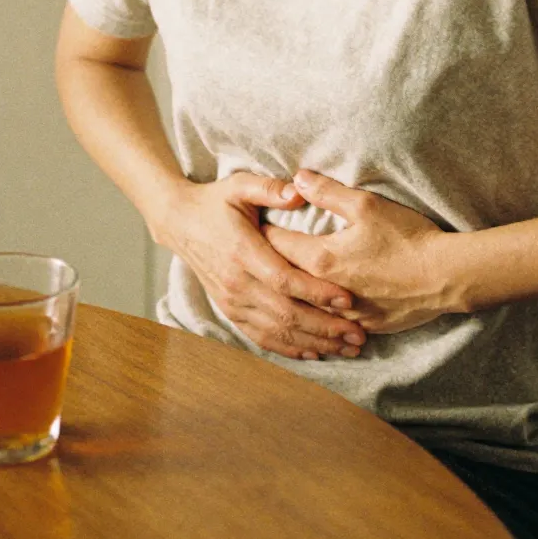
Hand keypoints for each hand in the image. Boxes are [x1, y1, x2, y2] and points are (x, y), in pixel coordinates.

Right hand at [162, 172, 367, 360]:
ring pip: (277, 330)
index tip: (347, 299)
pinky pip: (261, 336)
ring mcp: (232, 301)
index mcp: (242, 251)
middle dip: (325, 327)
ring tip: (347, 348)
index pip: (285, 279)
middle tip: (358, 334)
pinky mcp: (229, 310)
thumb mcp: (239, 185)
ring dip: (313, 342)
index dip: (317, 292)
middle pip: (286, 313)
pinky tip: (314, 353)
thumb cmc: (215, 201)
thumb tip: (300, 189)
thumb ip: (269, 187)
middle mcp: (236, 282)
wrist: (179, 223)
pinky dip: (289, 348)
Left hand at [262, 170, 455, 334]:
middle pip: (285, 280)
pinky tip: (314, 313)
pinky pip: (331, 324)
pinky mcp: (366, 326)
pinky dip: (318, 317)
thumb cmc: (407, 237)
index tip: (250, 224)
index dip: (261, 233)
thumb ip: (328, 192)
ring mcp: (346, 314)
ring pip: (305, 308)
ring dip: (290, 296)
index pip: (277, 245)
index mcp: (322, 259)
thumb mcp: (366, 205)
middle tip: (254, 255)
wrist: (446, 276)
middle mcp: (327, 292)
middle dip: (269, 266)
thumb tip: (297, 178)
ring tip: (275, 287)